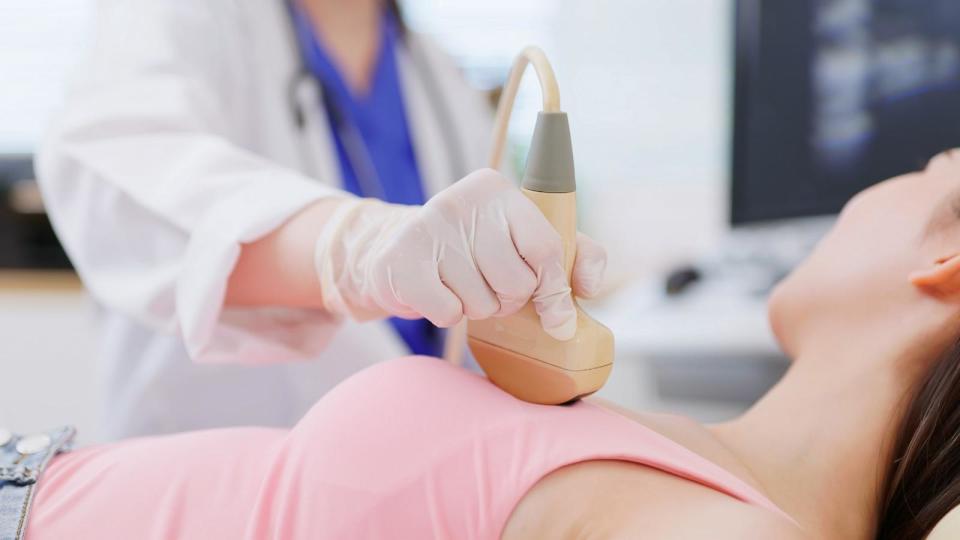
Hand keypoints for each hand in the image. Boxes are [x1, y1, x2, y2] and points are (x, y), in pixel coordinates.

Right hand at [314, 169, 605, 339]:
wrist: (395, 250)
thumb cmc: (473, 249)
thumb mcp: (523, 240)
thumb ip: (571, 255)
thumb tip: (591, 287)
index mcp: (498, 190)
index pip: (545, 248)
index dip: (555, 289)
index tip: (555, 314)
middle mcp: (462, 201)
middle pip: (516, 283)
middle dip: (508, 299)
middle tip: (489, 284)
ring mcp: (428, 228)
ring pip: (482, 303)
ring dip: (475, 307)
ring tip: (459, 284)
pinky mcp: (401, 260)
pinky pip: (449, 314)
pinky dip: (447, 314)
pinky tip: (437, 291)